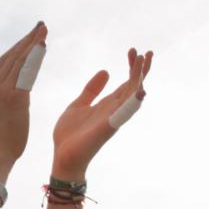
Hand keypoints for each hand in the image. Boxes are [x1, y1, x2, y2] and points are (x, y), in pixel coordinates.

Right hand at [0, 22, 45, 174]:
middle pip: (11, 56)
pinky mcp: (15, 97)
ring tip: (43, 30)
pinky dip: (35, 56)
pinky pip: (26, 71)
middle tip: (40, 26)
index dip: (17, 48)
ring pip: (19, 59)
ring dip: (32, 43)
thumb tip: (2, 98)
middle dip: (26, 40)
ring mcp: (2, 91)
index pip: (3, 63)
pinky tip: (43, 46)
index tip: (28, 38)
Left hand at [51, 47, 153, 180]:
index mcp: (107, 104)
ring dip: (139, 78)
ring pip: (131, 95)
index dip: (132, 67)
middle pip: (133, 86)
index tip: (134, 51)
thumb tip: (106, 71)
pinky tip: (141, 91)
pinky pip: (123, 114)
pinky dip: (133, 103)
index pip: (126, 83)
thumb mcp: (79, 105)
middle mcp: (114, 110)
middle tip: (146, 51)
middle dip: (141, 69)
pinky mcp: (107, 128)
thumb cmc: (70, 134)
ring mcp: (112, 118)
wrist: (62, 157)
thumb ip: (92, 90)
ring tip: (144, 61)